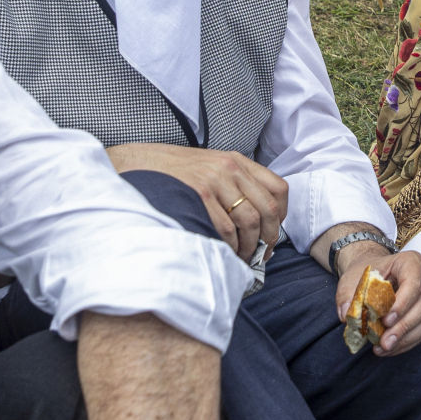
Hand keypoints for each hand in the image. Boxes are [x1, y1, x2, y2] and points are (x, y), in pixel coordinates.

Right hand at [107, 142, 286, 261]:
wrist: (138, 162)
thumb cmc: (174, 171)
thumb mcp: (211, 167)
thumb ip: (234, 183)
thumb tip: (257, 218)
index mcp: (238, 161)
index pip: (278, 188)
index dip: (281, 216)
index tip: (274, 233)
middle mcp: (231, 169)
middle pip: (268, 208)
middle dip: (269, 237)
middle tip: (262, 255)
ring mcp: (215, 181)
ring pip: (249, 221)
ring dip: (250, 246)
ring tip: (243, 258)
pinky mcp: (199, 195)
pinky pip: (226, 227)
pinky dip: (230, 245)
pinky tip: (226, 252)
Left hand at [334, 249, 420, 355]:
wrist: (373, 274)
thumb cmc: (365, 273)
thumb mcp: (351, 279)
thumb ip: (347, 295)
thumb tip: (346, 314)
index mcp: (410, 262)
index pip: (413, 282)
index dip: (402, 303)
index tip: (386, 320)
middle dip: (403, 326)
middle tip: (384, 342)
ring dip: (405, 338)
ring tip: (383, 349)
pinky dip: (406, 342)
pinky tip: (389, 349)